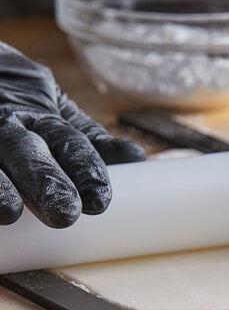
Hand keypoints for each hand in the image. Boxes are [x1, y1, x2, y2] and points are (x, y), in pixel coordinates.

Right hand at [0, 43, 144, 227]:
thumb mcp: (55, 110)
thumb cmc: (17, 94)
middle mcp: (8, 122)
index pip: (69, 142)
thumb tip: (136, 156)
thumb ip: (91, 138)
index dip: (85, 169)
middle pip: (27, 152)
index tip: (99, 201)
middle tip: (64, 214)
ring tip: (9, 212)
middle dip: (45, 182)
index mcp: (41, 114)